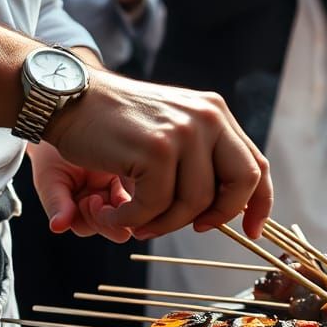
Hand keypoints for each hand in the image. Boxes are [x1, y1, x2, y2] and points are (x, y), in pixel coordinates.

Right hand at [43, 71, 272, 240]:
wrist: (67, 96)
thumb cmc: (115, 123)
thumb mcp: (170, 130)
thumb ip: (202, 159)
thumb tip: (233, 209)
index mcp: (216, 114)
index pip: (256, 164)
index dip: (260, 203)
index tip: (252, 230)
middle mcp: (208, 118)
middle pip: (241, 183)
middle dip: (219, 216)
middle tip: (193, 229)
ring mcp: (184, 132)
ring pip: (194, 203)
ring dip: (162, 224)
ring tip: (135, 220)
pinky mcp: (156, 149)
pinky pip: (155, 207)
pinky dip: (131, 220)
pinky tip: (112, 213)